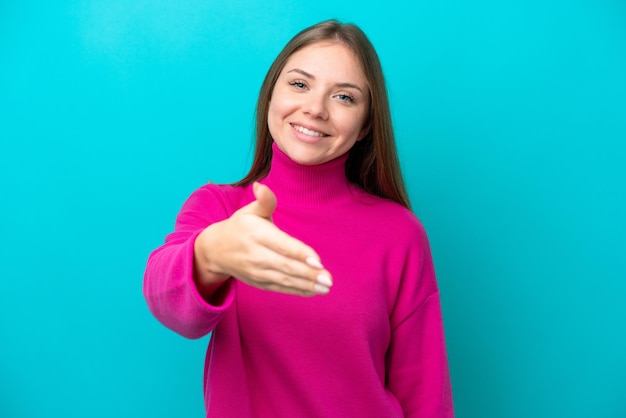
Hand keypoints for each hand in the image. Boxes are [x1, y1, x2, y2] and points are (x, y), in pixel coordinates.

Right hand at [194, 182, 332, 296]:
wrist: (217, 251)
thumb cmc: (241, 226)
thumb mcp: (250, 210)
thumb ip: (264, 200)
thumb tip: (261, 185)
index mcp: (257, 235)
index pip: (282, 245)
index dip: (300, 253)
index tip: (317, 260)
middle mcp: (256, 255)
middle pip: (286, 265)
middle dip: (308, 273)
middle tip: (329, 279)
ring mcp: (257, 272)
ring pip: (285, 279)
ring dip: (307, 285)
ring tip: (326, 287)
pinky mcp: (259, 283)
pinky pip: (280, 288)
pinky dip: (297, 290)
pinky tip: (314, 291)